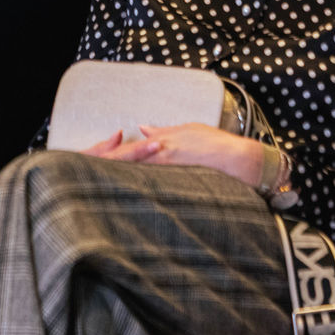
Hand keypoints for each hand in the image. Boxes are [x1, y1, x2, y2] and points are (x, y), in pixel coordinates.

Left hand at [83, 123, 265, 185]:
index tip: (96, 166)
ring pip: (142, 182)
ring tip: (105, 197)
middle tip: (91, 185)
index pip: (130, 154)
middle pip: (131, 169)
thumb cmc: (217, 144)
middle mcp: (163, 159)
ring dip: (125, 188)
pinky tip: (134, 206)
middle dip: (112, 176)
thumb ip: (162, 132)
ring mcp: (172, 174)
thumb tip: (141, 128)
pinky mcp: (182, 188)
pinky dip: (146, 197)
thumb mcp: (187, 130)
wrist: (243, 161)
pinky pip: (159, 193)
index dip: (113, 160)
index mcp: (161, 144)